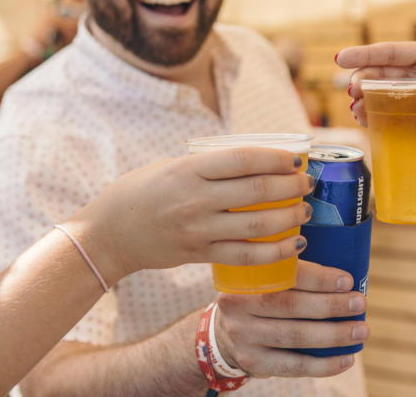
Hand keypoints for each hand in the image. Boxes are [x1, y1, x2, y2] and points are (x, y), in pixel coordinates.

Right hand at [71, 147, 312, 280]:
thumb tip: (257, 161)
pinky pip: (245, 256)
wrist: (108, 235)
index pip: (243, 160)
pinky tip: (293, 244)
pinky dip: (275, 252)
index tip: (296, 160)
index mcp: (189, 170)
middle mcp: (195, 199)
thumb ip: (208, 166)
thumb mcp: (171, 167)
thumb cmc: (142, 192)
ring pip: (257, 226)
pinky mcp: (199, 255)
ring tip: (304, 213)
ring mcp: (198, 230)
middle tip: (307, 185)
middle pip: (257, 192)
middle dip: (291, 188)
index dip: (276, 159)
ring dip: (289, 219)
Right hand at [214, 260, 367, 377]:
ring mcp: (243, 337)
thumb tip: (342, 269)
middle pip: (292, 306)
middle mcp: (238, 306)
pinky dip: (323, 365)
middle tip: (360, 303)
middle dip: (331, 306)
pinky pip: (293, 366)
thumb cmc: (258, 295)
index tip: (348, 281)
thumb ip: (289, 268)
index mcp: (244, 276)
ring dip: (334, 335)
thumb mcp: (261, 275)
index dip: (319, 279)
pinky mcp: (253, 362)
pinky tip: (347, 359)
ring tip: (361, 331)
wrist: (224, 331)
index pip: (285, 275)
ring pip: (295, 337)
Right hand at [336, 41, 415, 161]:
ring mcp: (414, 94)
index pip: (396, 52)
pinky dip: (373, 114)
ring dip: (364, 98)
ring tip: (354, 110)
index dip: (368, 54)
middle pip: (382, 71)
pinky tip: (363, 120)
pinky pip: (387, 111)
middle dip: (362, 78)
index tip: (342, 58)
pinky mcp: (413, 113)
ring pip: (380, 90)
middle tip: (351, 92)